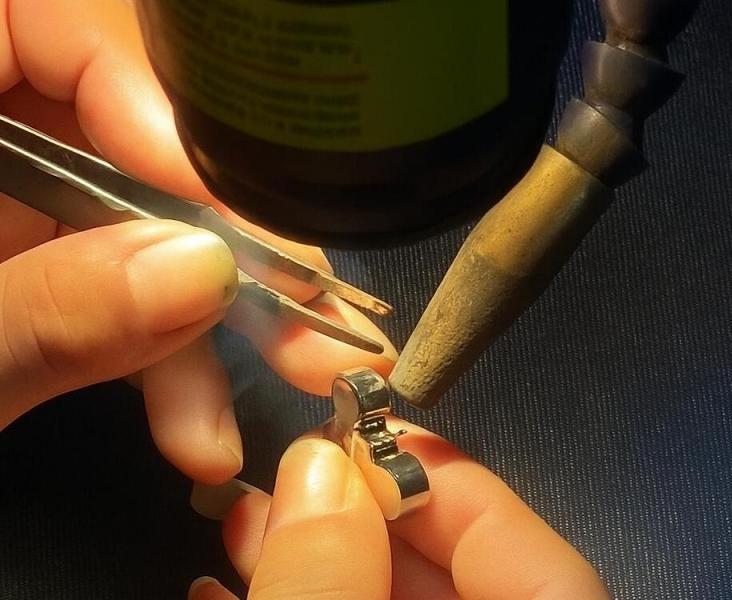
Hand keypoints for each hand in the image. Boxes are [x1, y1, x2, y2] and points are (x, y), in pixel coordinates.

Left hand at [0, 0, 394, 482]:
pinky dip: (163, 361)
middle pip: (120, 137)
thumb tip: (202, 275)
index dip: (145, 96)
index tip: (224, 204)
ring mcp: (6, 205)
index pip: (39, 24)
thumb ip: (40, 318)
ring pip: (138, 228)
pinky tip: (191, 429)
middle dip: (219, 242)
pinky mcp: (32, 266)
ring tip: (253, 406)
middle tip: (301, 308)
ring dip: (205, 331)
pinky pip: (120, 285)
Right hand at [191, 422, 609, 599]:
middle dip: (360, 522)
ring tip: (245, 524)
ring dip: (316, 564)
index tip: (368, 441)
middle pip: (453, 582)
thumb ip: (330, 589)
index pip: (541, 569)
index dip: (454, 491)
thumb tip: (318, 470)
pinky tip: (226, 589)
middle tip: (290, 477)